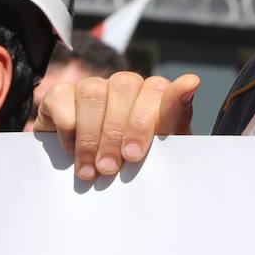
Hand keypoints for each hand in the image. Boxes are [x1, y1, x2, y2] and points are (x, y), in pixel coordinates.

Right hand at [33, 72, 199, 180]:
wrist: (92, 173)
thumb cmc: (132, 162)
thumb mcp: (159, 153)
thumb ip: (174, 123)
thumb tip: (191, 81)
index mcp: (155, 96)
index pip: (159, 90)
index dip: (148, 117)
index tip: (136, 150)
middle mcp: (125, 86)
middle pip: (124, 87)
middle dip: (116, 132)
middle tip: (111, 168)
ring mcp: (93, 86)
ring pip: (93, 92)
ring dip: (91, 135)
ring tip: (91, 169)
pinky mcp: (62, 94)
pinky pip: (63, 97)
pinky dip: (67, 126)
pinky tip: (70, 150)